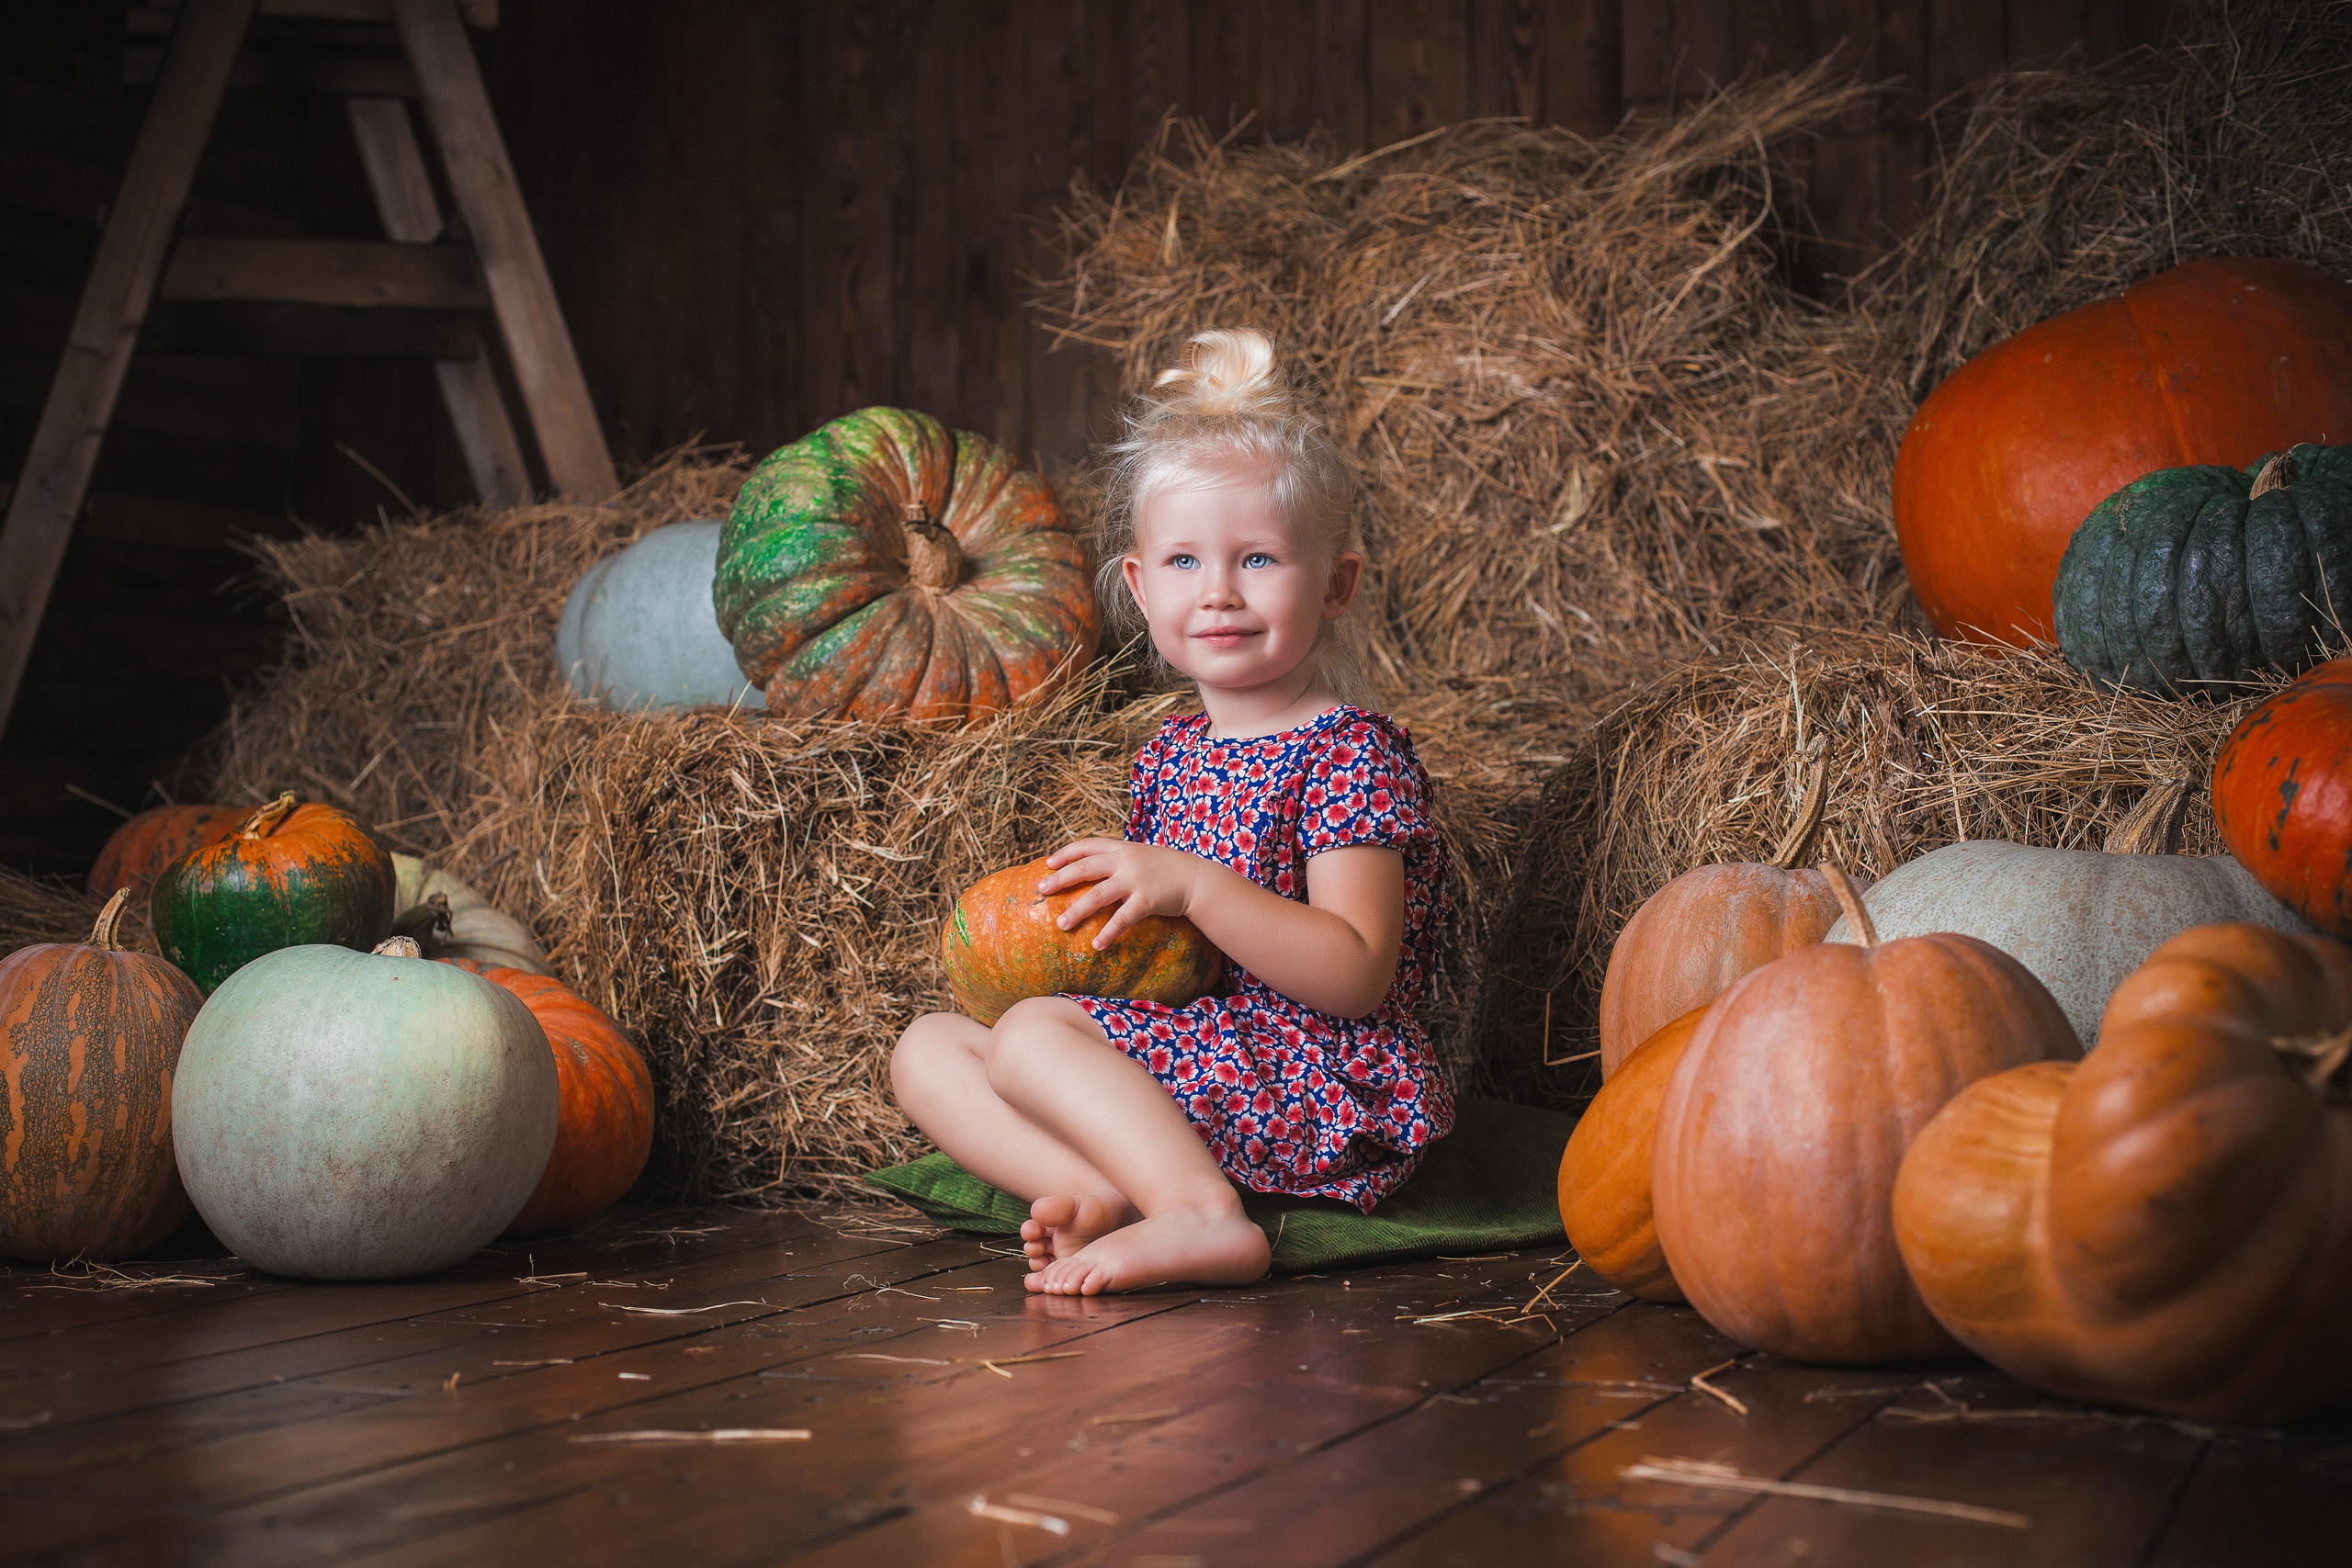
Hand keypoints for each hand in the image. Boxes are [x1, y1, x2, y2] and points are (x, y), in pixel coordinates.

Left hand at [1040, 838, 1202, 949]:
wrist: (1197, 879)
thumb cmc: (1164, 869)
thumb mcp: (1139, 855)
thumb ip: (1116, 859)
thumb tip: (1090, 869)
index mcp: (1121, 847)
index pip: (1086, 845)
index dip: (1065, 854)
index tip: (1047, 864)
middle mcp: (1125, 860)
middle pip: (1085, 868)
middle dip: (1060, 879)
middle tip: (1041, 890)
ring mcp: (1135, 879)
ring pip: (1098, 894)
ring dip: (1077, 910)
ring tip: (1061, 925)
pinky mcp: (1147, 900)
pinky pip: (1122, 918)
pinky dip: (1108, 933)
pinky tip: (1096, 946)